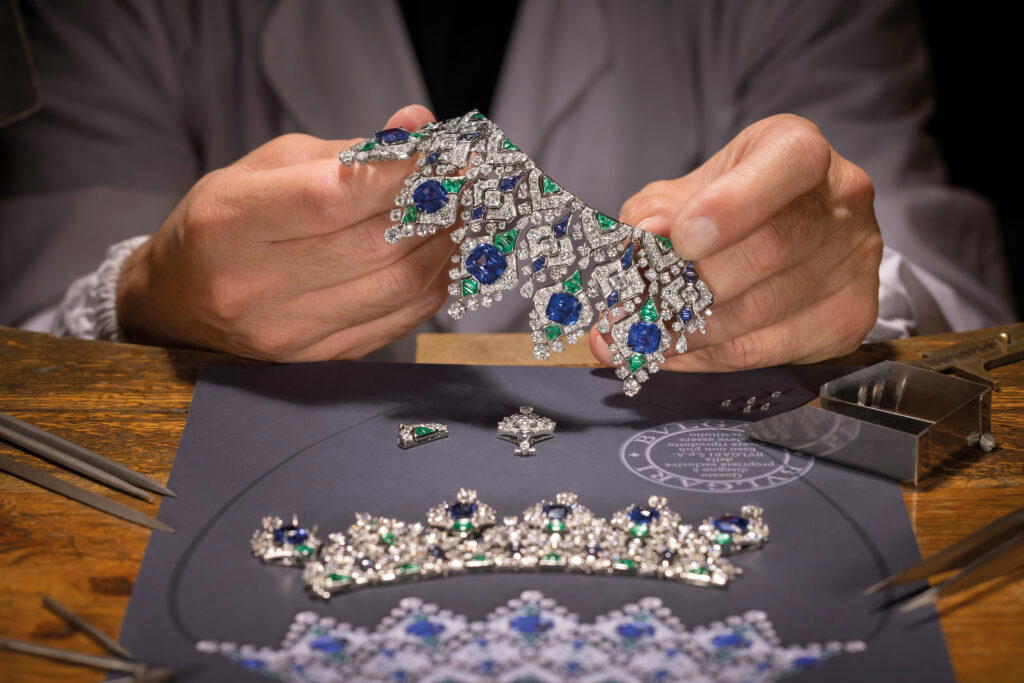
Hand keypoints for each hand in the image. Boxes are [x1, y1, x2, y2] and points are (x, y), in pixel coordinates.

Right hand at [118, 105, 454, 360]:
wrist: (177, 304)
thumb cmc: (222, 224)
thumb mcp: (263, 169)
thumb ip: (345, 152)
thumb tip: (418, 126)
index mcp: (229, 225)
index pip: (333, 197)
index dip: (402, 172)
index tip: (445, 150)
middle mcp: (255, 288)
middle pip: (377, 245)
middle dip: (439, 206)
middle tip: (470, 179)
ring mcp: (289, 334)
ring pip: (400, 286)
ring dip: (447, 244)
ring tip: (464, 212)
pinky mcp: (318, 360)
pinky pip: (400, 320)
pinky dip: (434, 281)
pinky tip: (442, 252)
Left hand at [591, 114, 882, 369]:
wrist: (787, 233)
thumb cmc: (726, 206)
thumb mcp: (686, 192)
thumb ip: (657, 212)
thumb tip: (644, 238)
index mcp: (799, 151)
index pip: (787, 164)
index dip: (733, 205)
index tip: (681, 239)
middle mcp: (841, 201)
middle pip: (769, 249)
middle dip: (692, 283)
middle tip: (633, 308)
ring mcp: (854, 262)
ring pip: (762, 310)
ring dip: (690, 330)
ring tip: (639, 337)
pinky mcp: (849, 316)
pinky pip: (768, 349)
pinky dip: (709, 356)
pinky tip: (674, 352)